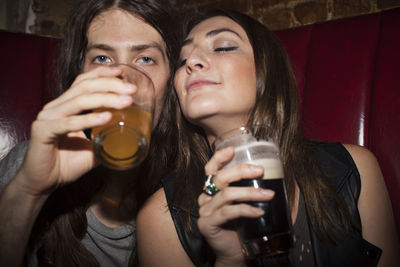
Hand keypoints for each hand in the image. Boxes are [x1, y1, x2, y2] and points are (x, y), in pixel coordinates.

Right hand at [15, 66, 136, 196]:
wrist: (43, 183)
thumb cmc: (66, 164)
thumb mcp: (93, 148)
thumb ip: (107, 138)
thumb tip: (131, 135)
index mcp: (66, 106)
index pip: (84, 82)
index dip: (102, 74)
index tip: (122, 73)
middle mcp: (56, 107)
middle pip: (84, 86)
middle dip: (110, 85)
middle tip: (132, 89)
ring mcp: (48, 117)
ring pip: (79, 100)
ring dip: (106, 99)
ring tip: (126, 102)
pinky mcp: (43, 131)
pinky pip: (69, 122)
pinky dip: (89, 119)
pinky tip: (107, 117)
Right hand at [197, 147, 274, 265]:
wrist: (236, 254)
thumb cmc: (244, 226)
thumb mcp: (249, 204)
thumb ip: (259, 190)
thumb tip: (288, 179)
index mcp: (212, 189)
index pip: (211, 169)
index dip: (219, 158)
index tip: (233, 150)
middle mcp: (205, 198)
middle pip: (219, 178)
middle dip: (240, 171)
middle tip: (260, 170)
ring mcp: (205, 211)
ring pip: (226, 194)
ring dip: (250, 192)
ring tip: (268, 195)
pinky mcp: (207, 224)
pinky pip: (227, 213)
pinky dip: (245, 210)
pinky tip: (259, 212)